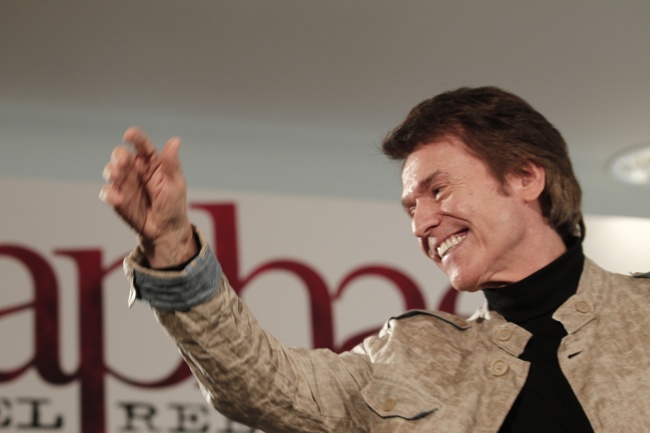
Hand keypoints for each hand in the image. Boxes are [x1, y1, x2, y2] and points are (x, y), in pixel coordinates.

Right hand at [100, 127, 196, 266]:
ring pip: (110, 170)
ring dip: (111, 171)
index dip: (135, 137)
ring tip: (116, 176)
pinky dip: (110, 194)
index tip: (129, 135)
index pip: (142, 145)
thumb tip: (175, 141)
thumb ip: (171, 164)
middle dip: (118, 156)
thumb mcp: (175, 184)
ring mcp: (125, 182)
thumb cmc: (173, 204)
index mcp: (152, 162)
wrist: (165, 230)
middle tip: (122, 162)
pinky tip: (118, 199)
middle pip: (121, 154)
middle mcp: (135, 169)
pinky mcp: (117, 197)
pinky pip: (107, 192)